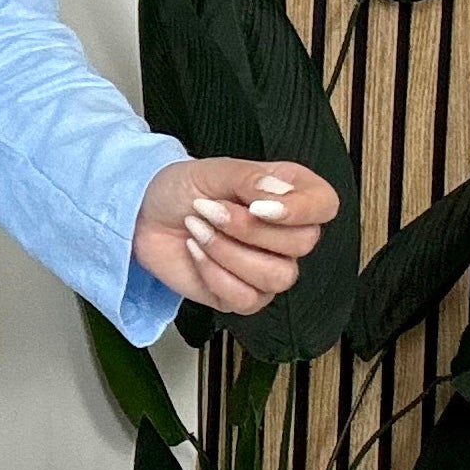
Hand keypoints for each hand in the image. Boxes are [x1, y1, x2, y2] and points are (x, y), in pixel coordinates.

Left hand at [131, 158, 338, 314]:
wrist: (143, 216)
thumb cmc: (181, 189)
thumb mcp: (213, 171)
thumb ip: (249, 179)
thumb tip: (277, 196)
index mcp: (289, 195)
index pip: (326, 206)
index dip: (300, 210)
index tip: (258, 206)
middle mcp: (285, 234)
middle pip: (302, 245)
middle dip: (247, 229)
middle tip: (209, 210)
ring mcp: (267, 268)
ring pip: (277, 277)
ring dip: (228, 253)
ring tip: (198, 230)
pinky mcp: (243, 296)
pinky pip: (248, 299)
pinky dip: (215, 275)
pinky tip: (195, 253)